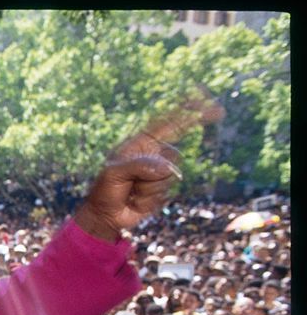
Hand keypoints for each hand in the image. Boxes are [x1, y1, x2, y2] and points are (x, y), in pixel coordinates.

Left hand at [75, 96, 223, 239]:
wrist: (106, 215)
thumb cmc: (105, 190)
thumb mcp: (114, 173)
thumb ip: (139, 166)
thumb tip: (166, 168)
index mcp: (140, 144)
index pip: (168, 123)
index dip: (189, 110)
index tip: (208, 99)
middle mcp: (153, 155)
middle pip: (174, 155)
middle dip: (155, 169)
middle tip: (134, 181)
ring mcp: (160, 173)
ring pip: (169, 176)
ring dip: (147, 186)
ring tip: (130, 190)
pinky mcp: (163, 190)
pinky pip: (165, 192)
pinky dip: (148, 197)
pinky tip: (135, 200)